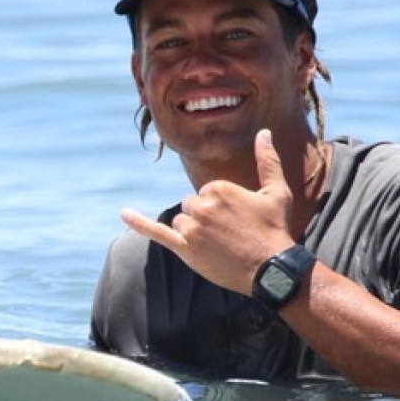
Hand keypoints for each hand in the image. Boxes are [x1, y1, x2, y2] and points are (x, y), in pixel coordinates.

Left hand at [120, 128, 294, 294]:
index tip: (239, 219)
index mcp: (218, 188)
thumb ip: (267, 160)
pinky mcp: (184, 248)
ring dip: (195, 231)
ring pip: (182, 222)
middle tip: (230, 234)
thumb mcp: (276, 191)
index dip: (223, 207)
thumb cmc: (275, 228)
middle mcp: (200, 206)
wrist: (272, 268)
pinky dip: (138, 223)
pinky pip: (156, 232)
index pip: (208, 193)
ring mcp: (191, 228)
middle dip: (207, 218)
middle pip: (192, 206)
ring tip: (220, 244)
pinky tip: (123, 214)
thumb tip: (263, 132)